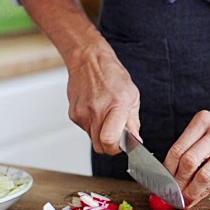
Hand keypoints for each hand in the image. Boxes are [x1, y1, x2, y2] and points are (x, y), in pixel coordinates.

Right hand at [66, 40, 140, 154]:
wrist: (89, 61)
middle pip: (100, 146)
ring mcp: (82, 113)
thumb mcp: (132, 96)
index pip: (110, 140)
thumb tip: (136, 140)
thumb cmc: (111, 75)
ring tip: (107, 116)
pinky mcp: (73, 114)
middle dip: (110, 145)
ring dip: (101, 134)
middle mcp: (96, 111)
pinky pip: (85, 129)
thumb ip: (134, 121)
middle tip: (116, 134)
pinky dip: (92, 126)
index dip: (116, 148)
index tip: (122, 145)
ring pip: (92, 139)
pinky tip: (97, 111)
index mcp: (115, 106)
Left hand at [163, 110, 209, 206]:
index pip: (177, 149)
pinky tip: (196, 197)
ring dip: (190, 191)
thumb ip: (189, 148)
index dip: (167, 171)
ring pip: (203, 175)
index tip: (162, 183)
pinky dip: (203, 193)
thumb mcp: (206, 130)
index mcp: (203, 120)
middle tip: (171, 194)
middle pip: (188, 161)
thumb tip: (169, 178)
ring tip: (183, 199)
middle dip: (177, 183)